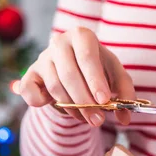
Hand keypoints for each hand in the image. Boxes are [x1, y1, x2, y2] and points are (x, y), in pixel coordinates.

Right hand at [20, 27, 134, 126]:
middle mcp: (59, 43)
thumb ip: (124, 93)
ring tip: (87, 117)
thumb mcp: (115, 75)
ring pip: (55, 87)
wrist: (73, 66)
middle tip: (97, 120)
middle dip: (85, 101)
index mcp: (82, 35)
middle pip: (69, 75)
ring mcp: (42, 58)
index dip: (95, 80)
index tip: (104, 100)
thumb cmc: (96, 69)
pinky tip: (58, 106)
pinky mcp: (30, 74)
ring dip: (72, 107)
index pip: (87, 57)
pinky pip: (30, 91)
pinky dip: (40, 102)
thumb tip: (126, 118)